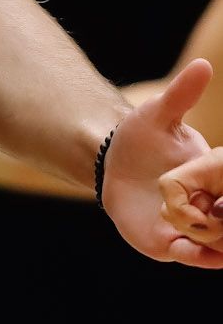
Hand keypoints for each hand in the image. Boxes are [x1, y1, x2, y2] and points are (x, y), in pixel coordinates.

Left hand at [102, 58, 222, 267]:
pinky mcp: (169, 243)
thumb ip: (181, 94)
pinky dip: (202, 259)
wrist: (111, 162)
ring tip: (212, 239)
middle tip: (215, 212)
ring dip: (220, 246)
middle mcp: (209, 203)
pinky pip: (193, 257)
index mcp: (214, 175)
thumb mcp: (160, 113)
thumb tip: (203, 65)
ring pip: (218, 244)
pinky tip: (201, 253)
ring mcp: (192, 225)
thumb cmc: (140, 135)